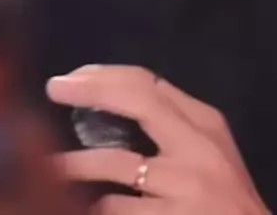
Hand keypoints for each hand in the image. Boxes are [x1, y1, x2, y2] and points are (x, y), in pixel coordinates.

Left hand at [47, 65, 270, 214]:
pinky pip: (117, 208)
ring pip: (117, 162)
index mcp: (205, 122)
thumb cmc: (226, 198)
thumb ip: (172, 124)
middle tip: (54, 88)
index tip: (72, 76)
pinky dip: (96, 206)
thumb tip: (110, 97)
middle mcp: (197, 146)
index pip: (149, 82)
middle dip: (90, 89)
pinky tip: (83, 206)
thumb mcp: (208, 150)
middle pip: (137, 100)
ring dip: (76, 164)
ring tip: (50, 166)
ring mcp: (185, 185)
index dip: (105, 74)